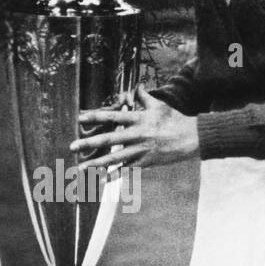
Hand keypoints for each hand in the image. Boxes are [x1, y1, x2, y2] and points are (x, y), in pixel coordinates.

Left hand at [71, 85, 198, 169]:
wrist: (192, 138)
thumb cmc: (174, 120)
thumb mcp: (159, 106)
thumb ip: (144, 96)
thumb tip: (136, 85)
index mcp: (139, 119)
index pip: (113, 116)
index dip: (96, 117)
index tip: (79, 118)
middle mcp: (138, 135)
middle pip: (109, 139)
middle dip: (89, 143)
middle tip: (72, 146)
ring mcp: (141, 150)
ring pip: (115, 158)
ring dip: (96, 164)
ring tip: (80, 168)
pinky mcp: (146, 163)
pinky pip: (126, 170)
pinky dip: (113, 175)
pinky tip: (100, 179)